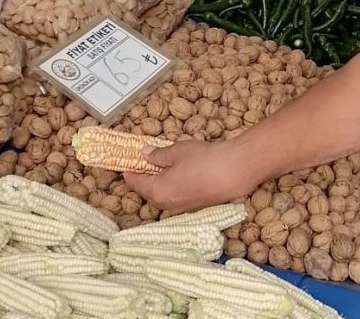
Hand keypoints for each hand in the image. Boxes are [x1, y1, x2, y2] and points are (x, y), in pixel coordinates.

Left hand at [123, 140, 256, 211]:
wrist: (234, 172)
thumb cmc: (203, 160)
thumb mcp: (176, 151)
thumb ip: (157, 154)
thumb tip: (144, 154)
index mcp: (157, 192)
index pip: (135, 183)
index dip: (129, 171)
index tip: (126, 163)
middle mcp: (167, 205)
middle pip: (148, 193)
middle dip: (144, 178)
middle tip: (145, 162)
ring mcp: (182, 208)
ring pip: (163, 197)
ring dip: (160, 183)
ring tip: (164, 167)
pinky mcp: (196, 207)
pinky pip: (177, 198)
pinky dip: (173, 188)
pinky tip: (181, 174)